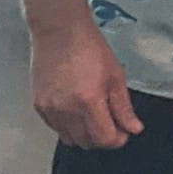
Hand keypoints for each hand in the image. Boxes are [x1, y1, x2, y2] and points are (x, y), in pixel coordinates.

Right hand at [31, 20, 144, 149]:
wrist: (59, 30)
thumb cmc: (89, 47)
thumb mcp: (115, 76)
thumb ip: (124, 108)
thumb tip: (133, 129)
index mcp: (88, 102)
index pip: (104, 139)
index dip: (118, 139)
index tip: (123, 131)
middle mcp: (66, 110)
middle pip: (87, 143)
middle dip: (102, 137)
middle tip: (110, 122)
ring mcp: (50, 109)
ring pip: (70, 139)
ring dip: (84, 134)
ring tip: (92, 115)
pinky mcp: (39, 105)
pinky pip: (56, 128)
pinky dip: (68, 126)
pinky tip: (75, 109)